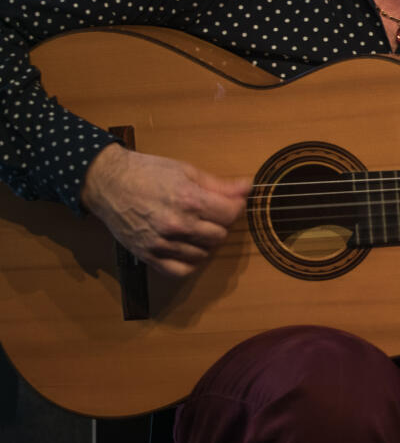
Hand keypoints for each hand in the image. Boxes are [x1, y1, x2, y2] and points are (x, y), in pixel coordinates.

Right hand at [80, 143, 251, 277]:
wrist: (108, 183)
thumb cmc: (147, 173)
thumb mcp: (186, 171)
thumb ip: (220, 184)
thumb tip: (248, 188)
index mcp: (189, 200)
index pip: (230, 214)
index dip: (235, 207)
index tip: (230, 202)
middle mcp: (177, 224)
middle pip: (219, 235)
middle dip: (220, 223)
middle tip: (210, 213)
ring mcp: (162, 243)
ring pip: (204, 253)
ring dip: (205, 241)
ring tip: (196, 226)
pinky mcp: (148, 255)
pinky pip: (181, 270)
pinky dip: (190, 261)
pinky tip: (188, 247)